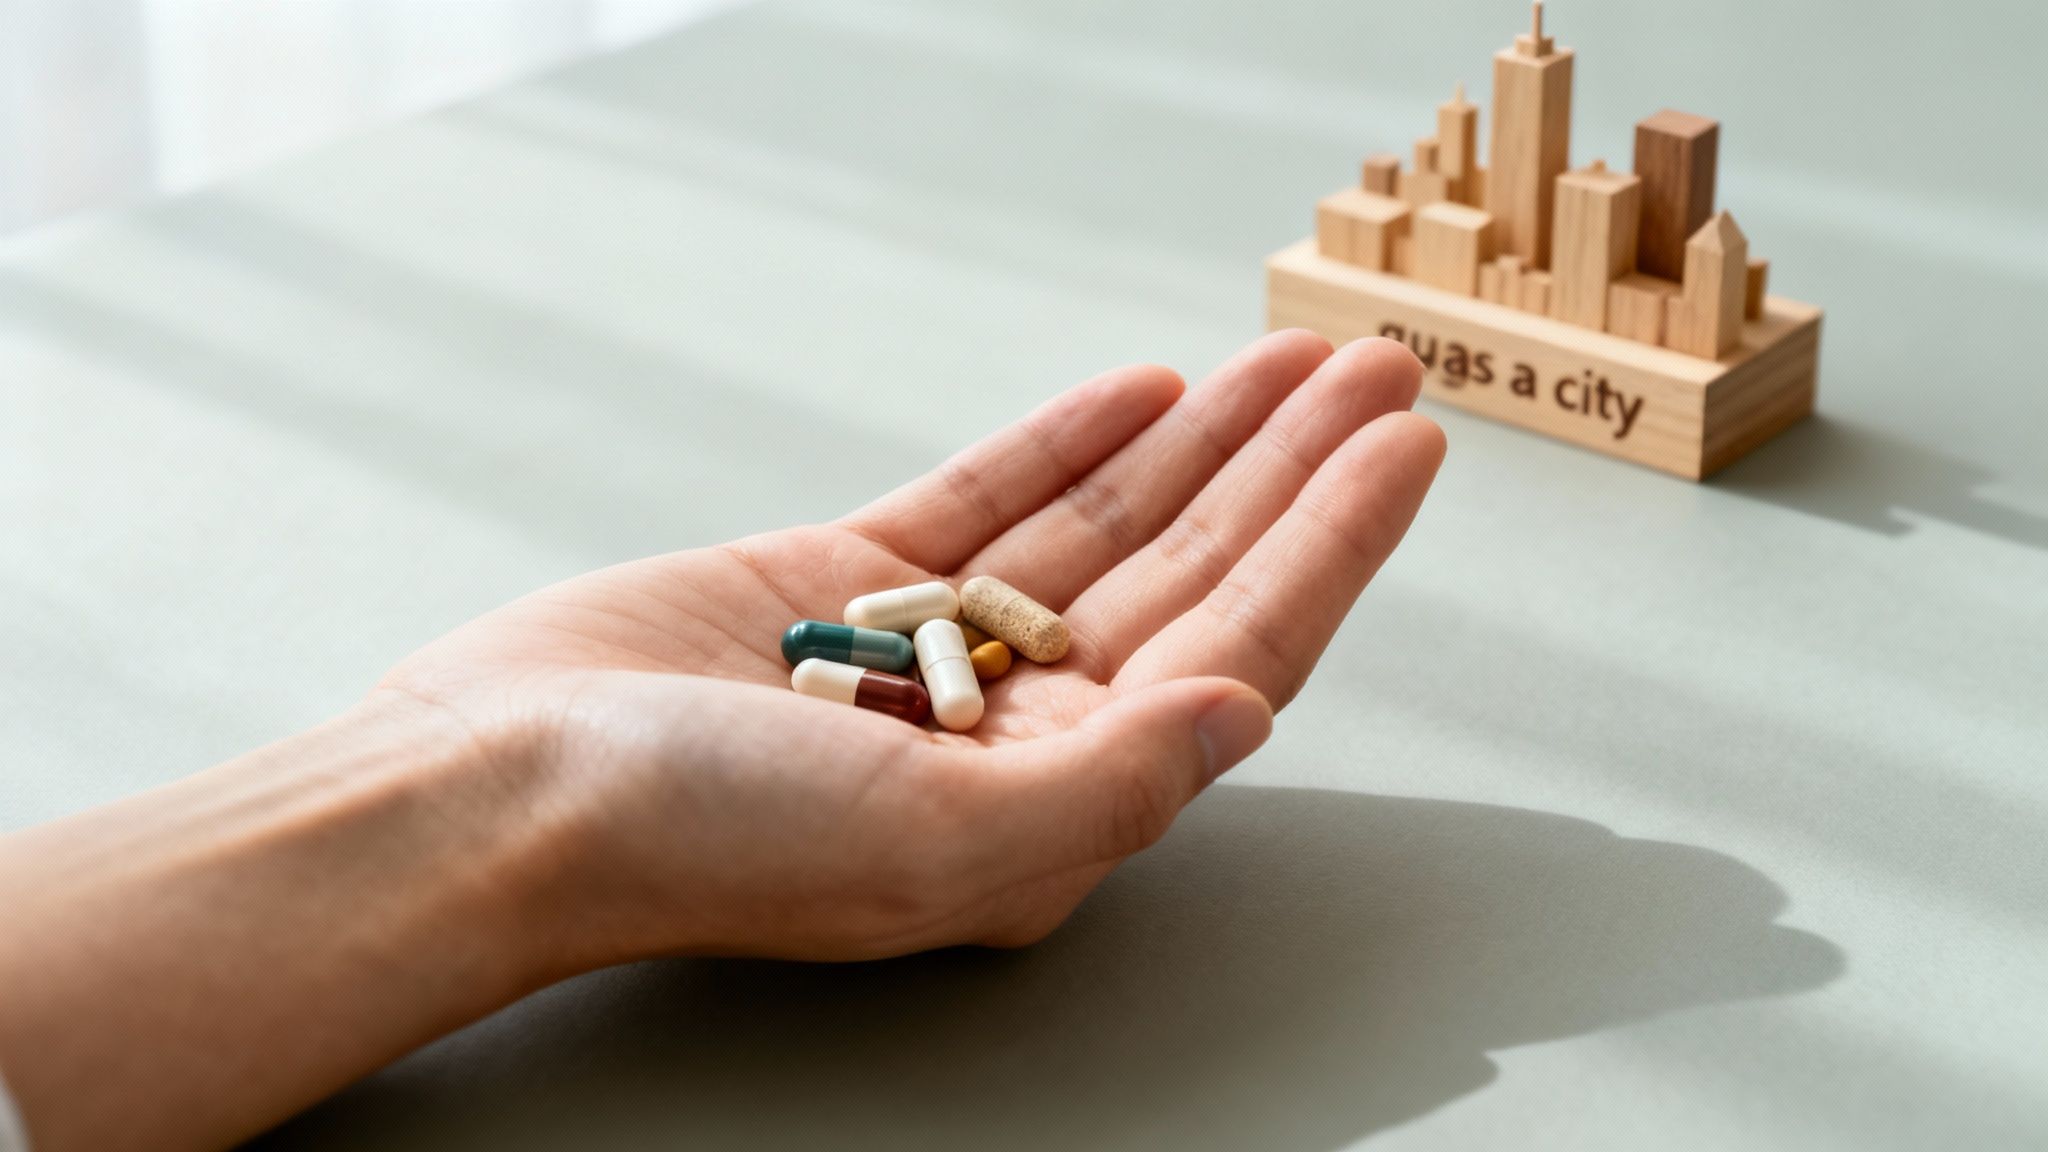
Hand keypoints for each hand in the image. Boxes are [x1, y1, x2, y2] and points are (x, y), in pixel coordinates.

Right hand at [381, 331, 1442, 966]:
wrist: (499, 790)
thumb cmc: (697, 844)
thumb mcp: (931, 842)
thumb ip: (1112, 788)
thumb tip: (1249, 712)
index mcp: (1048, 804)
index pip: (1231, 653)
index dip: (1329, 548)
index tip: (1403, 452)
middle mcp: (1006, 732)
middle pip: (1186, 577)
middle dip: (1288, 474)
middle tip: (1374, 376)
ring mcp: (929, 652)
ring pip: (1098, 530)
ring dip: (1198, 444)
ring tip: (1282, 365)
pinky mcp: (843, 588)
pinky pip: (983, 502)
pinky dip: (1061, 444)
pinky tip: (1136, 398)